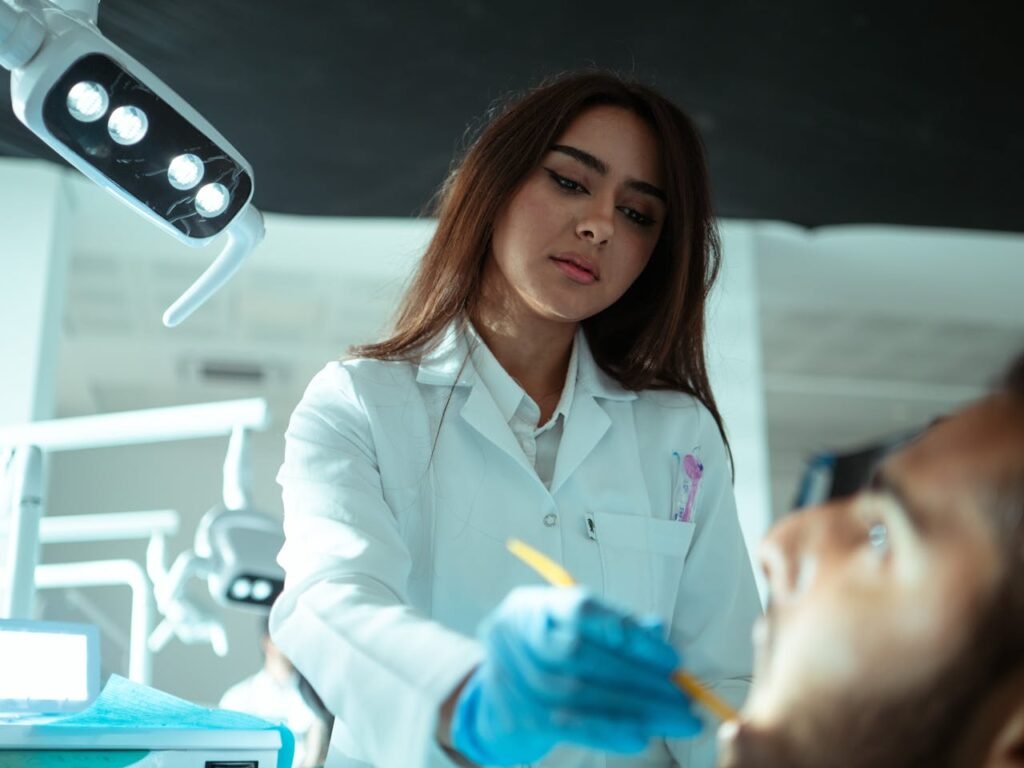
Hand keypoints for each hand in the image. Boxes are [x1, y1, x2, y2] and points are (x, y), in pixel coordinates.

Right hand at [449, 586, 700, 764]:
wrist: (493, 700)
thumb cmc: (545, 657)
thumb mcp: (572, 631)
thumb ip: (612, 627)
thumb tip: (658, 632)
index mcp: (534, 604)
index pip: (583, 609)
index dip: (629, 634)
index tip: (671, 659)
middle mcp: (515, 633)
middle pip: (581, 654)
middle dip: (640, 677)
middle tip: (684, 696)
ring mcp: (511, 675)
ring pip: (579, 692)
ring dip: (636, 708)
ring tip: (677, 718)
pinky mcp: (517, 714)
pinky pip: (569, 724)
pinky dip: (609, 730)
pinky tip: (642, 735)